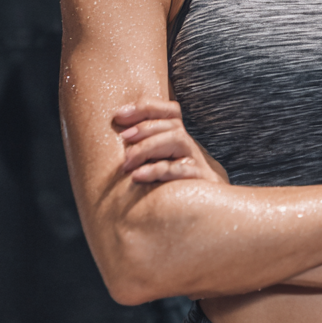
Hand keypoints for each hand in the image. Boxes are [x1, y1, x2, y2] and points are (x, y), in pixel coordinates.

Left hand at [114, 99, 228, 184]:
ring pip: (177, 139)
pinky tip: (139, 176)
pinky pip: (181, 170)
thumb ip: (141, 151)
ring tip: (127, 162)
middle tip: (122, 139)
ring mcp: (196, 163)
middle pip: (171, 124)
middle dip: (143, 128)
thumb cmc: (170, 190)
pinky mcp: (200, 181)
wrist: (206, 215)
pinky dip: (158, 170)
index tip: (118, 115)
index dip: (145, 107)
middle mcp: (188, 147)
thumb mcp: (155, 166)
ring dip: (148, 146)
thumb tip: (114, 134)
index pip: (169, 111)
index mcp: (178, 139)